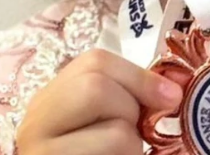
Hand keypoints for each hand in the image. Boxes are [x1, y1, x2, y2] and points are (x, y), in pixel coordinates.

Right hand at [16, 49, 181, 154]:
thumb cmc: (94, 149)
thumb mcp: (104, 120)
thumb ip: (128, 98)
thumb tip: (174, 92)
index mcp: (50, 99)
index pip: (94, 62)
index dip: (140, 76)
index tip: (170, 97)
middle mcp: (35, 124)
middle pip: (97, 88)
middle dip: (131, 110)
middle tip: (134, 134)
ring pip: (115, 134)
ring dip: (133, 147)